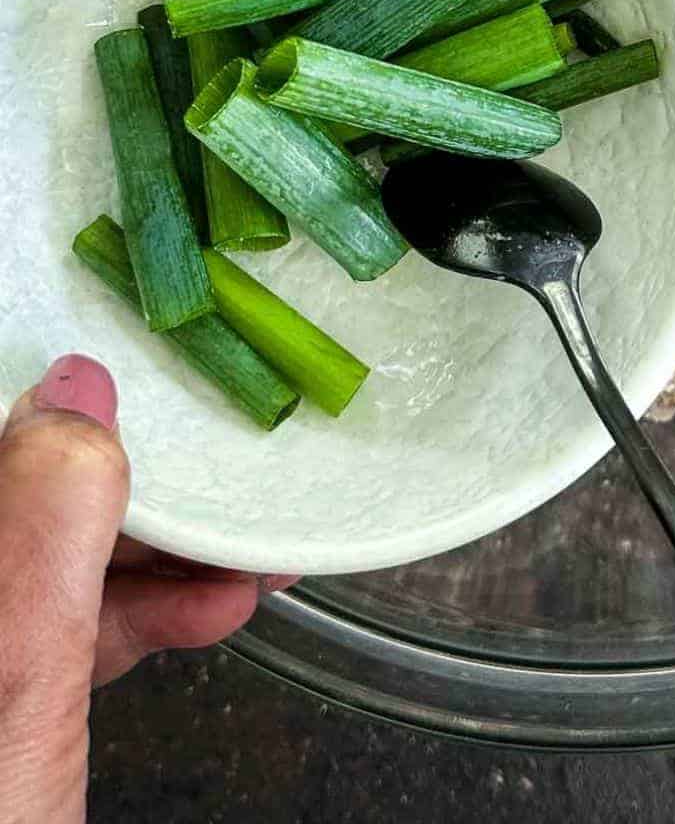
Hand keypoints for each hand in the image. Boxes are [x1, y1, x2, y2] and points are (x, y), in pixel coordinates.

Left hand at [0, 354, 294, 823]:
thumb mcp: (11, 682)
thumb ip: (40, 531)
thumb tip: (75, 393)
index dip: (43, 404)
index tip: (129, 376)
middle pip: (19, 499)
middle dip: (121, 484)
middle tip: (209, 467)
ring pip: (45, 564)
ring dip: (151, 550)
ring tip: (243, 548)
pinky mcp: (0, 705)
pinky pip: (60, 628)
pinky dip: (142, 610)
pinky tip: (211, 606)